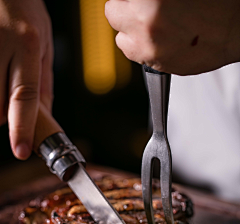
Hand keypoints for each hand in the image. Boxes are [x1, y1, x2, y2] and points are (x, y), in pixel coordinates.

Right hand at [0, 0, 52, 158]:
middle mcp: (0, 44)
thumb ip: (44, 81)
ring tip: (3, 75)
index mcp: (27, 44)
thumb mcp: (44, 42)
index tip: (20, 150)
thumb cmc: (23, 6)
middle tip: (10, 96)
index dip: (22, 128)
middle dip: (6, 114)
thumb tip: (45, 116)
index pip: (24, 96)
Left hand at [105, 0, 239, 74]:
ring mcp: (150, 50)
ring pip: (122, 40)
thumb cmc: (216, 3)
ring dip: (131, 32)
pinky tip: (160, 39)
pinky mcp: (158, 66)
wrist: (235, 30)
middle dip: (125, 10)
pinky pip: (138, 57)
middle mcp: (146, 28)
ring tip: (152, 25)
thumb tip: (136, 0)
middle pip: (113, 15)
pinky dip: (143, 48)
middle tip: (141, 7)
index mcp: (149, 3)